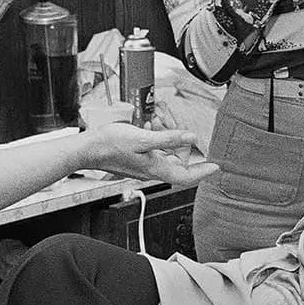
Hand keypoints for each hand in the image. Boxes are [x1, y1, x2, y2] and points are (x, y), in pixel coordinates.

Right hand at [85, 124, 218, 186]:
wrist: (88, 149)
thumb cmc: (111, 145)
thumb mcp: (143, 138)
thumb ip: (169, 139)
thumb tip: (191, 137)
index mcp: (155, 168)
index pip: (185, 176)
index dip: (202, 173)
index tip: (215, 168)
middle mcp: (151, 170)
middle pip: (178, 165)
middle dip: (185, 152)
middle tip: (191, 143)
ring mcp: (143, 166)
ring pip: (166, 157)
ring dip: (169, 142)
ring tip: (166, 128)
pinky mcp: (136, 160)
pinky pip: (154, 152)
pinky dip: (157, 141)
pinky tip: (151, 128)